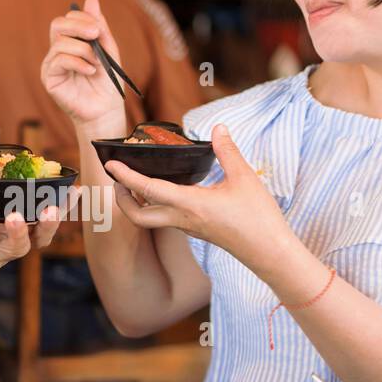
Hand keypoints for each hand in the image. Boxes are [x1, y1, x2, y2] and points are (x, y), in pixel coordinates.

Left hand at [0, 145, 64, 287]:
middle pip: (41, 237)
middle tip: (51, 209)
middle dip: (50, 223)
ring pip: (17, 248)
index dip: (64, 206)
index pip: (46, 216)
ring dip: (18, 232)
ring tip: (14, 216)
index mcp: (20, 226)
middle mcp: (14, 242)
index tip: (76, 189)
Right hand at [40, 0, 127, 134]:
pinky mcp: (49, 78)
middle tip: (95, 34)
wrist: (106, 109)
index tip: (99, 29)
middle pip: (57, 24)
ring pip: (61, 43)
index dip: (82, 19)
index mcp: (70, 42)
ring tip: (97, 63)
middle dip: (78, 26)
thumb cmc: (107, 81)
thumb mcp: (107, 49)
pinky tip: (90, 71)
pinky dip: (78, 62)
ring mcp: (51, 64)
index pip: (68, 19)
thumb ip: (99, 26)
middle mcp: (57, 51)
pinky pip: (60, 60)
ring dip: (84, 50)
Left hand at [105, 124, 289, 269]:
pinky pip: (167, 218)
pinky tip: (165, 189)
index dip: (126, 176)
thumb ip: (228, 151)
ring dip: (137, 202)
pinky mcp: (196, 230)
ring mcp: (188, 227)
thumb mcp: (244, 178)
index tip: (111, 164)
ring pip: (150, 219)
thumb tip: (219, 128)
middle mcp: (182, 219)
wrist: (270, 253)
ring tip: (136, 180)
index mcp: (190, 205)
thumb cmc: (258, 218)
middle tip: (118, 179)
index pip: (147, 190)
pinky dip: (156, 204)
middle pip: (137, 217)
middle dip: (122, 199)